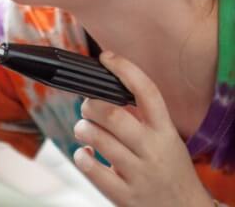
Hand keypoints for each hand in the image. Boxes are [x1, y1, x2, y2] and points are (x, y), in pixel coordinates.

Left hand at [72, 51, 212, 206]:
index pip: (147, 92)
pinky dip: (80, 155)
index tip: (107, 57)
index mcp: (164, 131)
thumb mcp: (167, 138)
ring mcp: (139, 174)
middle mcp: (153, 150)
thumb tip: (106, 83)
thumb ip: (143, 115)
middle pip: (113, 115)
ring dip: (82, 127)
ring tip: (84, 128)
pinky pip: (91, 169)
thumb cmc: (169, 169)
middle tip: (87, 107)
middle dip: (91, 105)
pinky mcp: (124, 196)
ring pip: (98, 139)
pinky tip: (85, 152)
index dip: (125, 70)